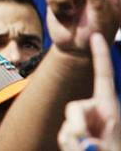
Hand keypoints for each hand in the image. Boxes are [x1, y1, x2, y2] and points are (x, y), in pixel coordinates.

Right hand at [57, 33, 120, 150]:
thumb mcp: (103, 144)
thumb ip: (84, 131)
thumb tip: (73, 131)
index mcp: (110, 110)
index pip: (104, 76)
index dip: (100, 55)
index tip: (95, 36)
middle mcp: (97, 113)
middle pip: (74, 107)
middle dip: (75, 125)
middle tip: (83, 144)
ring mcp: (87, 124)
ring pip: (67, 124)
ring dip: (71, 141)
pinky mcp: (78, 134)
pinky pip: (64, 134)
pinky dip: (68, 145)